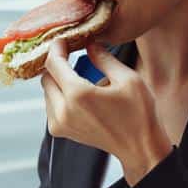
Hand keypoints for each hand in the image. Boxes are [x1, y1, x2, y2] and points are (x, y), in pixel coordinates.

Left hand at [40, 40, 171, 184]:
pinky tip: (80, 93)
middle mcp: (63, 110)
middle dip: (57, 65)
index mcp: (79, 94)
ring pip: (48, 92)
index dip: (56, 48)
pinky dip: (61, 95)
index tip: (63, 40)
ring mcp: (59, 123)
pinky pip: (52, 105)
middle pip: (46, 77)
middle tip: (71, 54)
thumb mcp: (128, 79)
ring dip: (59, 81)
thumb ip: (104, 59)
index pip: (54, 64)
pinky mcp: (61, 131)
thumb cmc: (139, 114)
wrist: (140, 148)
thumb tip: (90, 45)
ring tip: (79, 75)